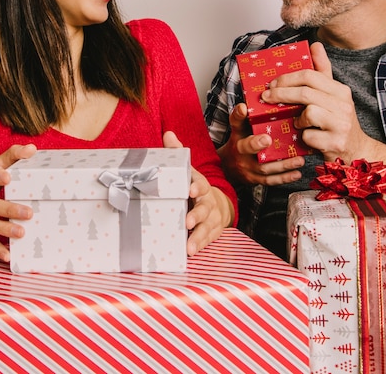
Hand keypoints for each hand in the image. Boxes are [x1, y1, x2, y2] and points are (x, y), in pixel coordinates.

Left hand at [163, 131, 233, 255]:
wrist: (217, 202)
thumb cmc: (194, 185)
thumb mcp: (187, 169)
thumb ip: (177, 152)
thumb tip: (168, 134)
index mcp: (200, 184)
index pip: (200, 183)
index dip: (196, 187)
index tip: (189, 191)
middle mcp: (208, 201)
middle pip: (205, 207)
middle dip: (197, 215)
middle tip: (187, 221)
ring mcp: (212, 218)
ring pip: (207, 227)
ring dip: (198, 236)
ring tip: (189, 246)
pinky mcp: (212, 231)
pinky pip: (207, 239)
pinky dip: (200, 245)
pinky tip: (191, 252)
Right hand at [218, 103, 304, 185]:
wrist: (228, 167)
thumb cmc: (239, 144)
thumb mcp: (238, 130)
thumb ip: (242, 117)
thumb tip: (246, 104)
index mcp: (238, 137)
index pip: (236, 126)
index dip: (239, 116)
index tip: (243, 109)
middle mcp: (240, 154)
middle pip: (247, 149)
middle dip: (257, 144)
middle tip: (268, 139)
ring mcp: (247, 169)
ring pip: (263, 168)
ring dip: (282, 165)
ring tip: (298, 160)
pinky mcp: (255, 180)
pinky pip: (270, 180)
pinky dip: (284, 178)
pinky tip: (296, 173)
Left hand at [261, 42, 371, 162]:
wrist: (356, 150)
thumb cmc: (337, 122)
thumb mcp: (333, 96)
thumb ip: (323, 72)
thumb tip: (315, 45)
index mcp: (341, 91)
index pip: (310, 76)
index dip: (287, 78)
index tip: (272, 84)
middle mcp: (344, 105)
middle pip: (305, 93)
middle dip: (281, 94)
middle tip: (266, 98)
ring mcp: (341, 125)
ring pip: (308, 112)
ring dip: (297, 119)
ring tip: (298, 123)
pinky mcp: (335, 143)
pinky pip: (309, 136)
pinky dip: (304, 138)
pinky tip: (308, 139)